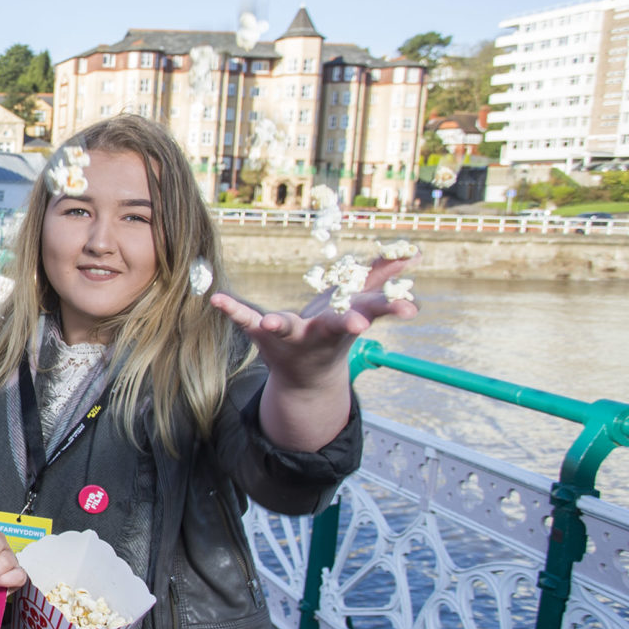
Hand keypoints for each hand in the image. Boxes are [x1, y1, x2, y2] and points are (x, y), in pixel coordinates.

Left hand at [206, 253, 417, 390]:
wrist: (304, 375)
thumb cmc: (333, 332)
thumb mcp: (358, 305)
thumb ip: (380, 277)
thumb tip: (412, 253)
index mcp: (347, 321)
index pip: (374, 311)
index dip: (390, 307)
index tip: (410, 309)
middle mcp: (322, 332)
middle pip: (338, 326)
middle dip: (349, 322)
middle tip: (359, 323)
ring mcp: (292, 336)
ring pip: (289, 328)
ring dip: (280, 324)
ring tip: (269, 322)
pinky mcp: (263, 335)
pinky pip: (246, 321)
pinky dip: (232, 309)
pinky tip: (216, 298)